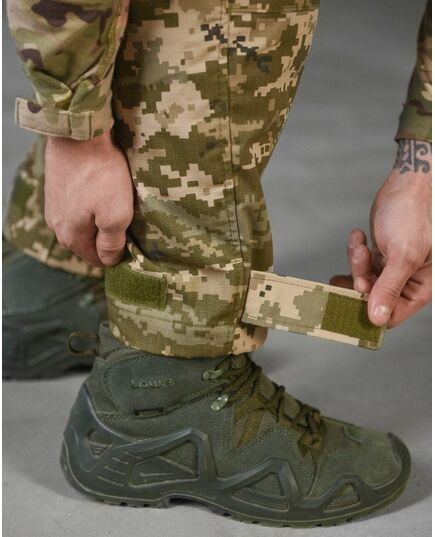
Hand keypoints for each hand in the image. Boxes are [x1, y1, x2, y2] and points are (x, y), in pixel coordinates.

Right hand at [44, 131, 133, 266]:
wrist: (78, 132)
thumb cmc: (101, 174)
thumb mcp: (116, 215)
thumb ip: (112, 244)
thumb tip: (110, 261)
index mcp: (71, 238)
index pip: (98, 260)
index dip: (118, 252)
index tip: (133, 235)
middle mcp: (58, 226)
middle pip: (90, 242)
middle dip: (109, 235)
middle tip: (128, 216)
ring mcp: (55, 206)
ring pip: (84, 223)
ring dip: (100, 217)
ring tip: (117, 200)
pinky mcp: (57, 188)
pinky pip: (78, 205)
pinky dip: (92, 201)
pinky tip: (103, 188)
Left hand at [331, 140, 431, 326]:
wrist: (409, 183)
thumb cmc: (416, 214)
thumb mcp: (404, 255)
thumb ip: (389, 288)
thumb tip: (377, 319)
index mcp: (421, 287)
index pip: (391, 315)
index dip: (369, 307)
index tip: (355, 291)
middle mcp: (408, 281)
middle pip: (372, 298)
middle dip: (361, 278)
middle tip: (360, 257)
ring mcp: (393, 269)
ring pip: (364, 281)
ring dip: (357, 263)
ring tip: (360, 243)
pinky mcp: (382, 256)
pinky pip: (362, 265)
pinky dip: (356, 253)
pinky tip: (359, 237)